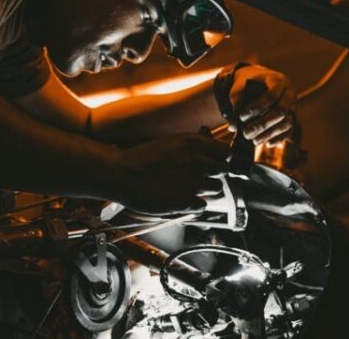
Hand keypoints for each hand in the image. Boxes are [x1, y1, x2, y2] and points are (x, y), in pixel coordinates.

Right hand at [109, 134, 228, 215]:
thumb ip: (194, 145)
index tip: (214, 161)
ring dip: (205, 189)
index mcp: (193, 144)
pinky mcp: (186, 202)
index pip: (226, 152)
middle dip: (214, 174)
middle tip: (200, 175)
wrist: (122, 174)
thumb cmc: (142, 157)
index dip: (221, 158)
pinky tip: (182, 198)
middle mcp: (197, 162)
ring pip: (216, 189)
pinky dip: (195, 204)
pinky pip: (203, 205)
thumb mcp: (170, 141)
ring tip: (188, 187)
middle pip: (223, 171)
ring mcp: (193, 183)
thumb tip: (210, 144)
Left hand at [228, 66, 295, 146]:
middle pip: (280, 110)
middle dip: (263, 124)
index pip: (271, 95)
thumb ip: (237, 105)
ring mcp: (292, 106)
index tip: (242, 116)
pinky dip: (279, 138)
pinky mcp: (292, 118)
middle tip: (246, 133)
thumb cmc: (248, 84)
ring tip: (254, 140)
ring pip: (287, 122)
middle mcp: (288, 93)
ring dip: (270, 133)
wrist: (258, 81)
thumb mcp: (241, 89)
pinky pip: (289, 130)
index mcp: (277, 81)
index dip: (257, 107)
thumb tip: (234, 127)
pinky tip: (267, 143)